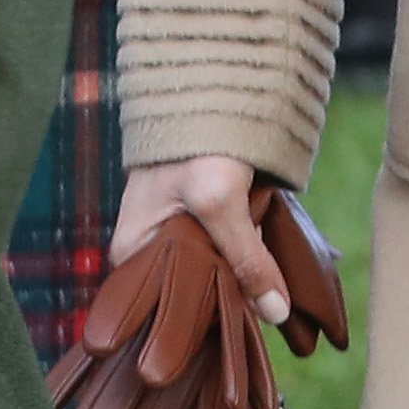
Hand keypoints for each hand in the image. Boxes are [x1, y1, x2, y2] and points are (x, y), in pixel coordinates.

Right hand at [113, 155, 288, 322]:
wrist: (207, 82)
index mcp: (132, 253)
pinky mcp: (198, 215)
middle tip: (266, 300)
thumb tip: (275, 313)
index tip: (244, 326)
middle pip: (194, 291)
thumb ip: (246, 258)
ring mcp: (173, 231)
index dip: (208, 319)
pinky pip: (224, 248)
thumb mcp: (219, 201)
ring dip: (242, 273)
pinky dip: (247, 251)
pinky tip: (267, 254)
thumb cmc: (195, 140)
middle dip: (231, 294)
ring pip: (214, 270)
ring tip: (269, 277)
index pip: (167, 309)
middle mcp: (147, 248)